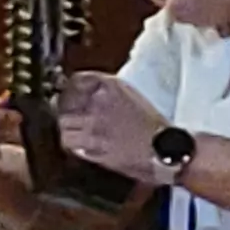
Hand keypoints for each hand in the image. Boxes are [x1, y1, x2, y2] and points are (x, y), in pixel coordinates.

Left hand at [52, 73, 172, 181]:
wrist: (165, 148)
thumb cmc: (154, 126)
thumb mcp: (131, 97)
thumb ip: (108, 95)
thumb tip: (88, 98)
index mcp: (111, 86)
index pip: (77, 81)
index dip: (70, 92)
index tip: (69, 99)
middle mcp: (98, 101)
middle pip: (65, 103)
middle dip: (68, 112)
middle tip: (73, 122)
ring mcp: (93, 123)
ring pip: (64, 123)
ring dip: (69, 130)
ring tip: (78, 136)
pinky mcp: (92, 144)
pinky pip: (69, 142)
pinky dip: (73, 145)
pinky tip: (83, 148)